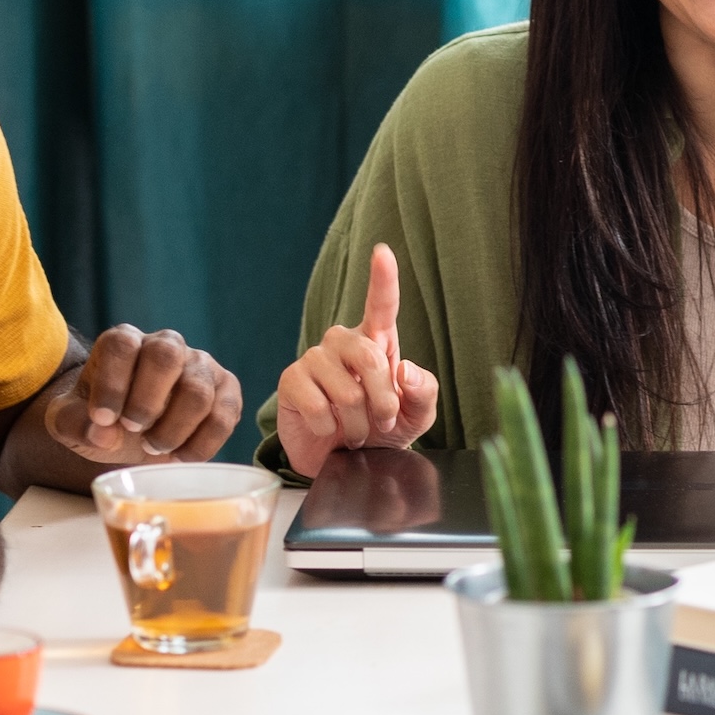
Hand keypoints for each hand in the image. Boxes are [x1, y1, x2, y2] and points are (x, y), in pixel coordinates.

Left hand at [42, 324, 240, 464]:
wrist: (131, 433)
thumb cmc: (101, 420)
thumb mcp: (72, 422)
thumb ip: (75, 424)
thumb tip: (103, 433)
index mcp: (124, 342)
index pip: (122, 345)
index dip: (112, 383)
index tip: (102, 419)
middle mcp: (166, 344)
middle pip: (166, 355)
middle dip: (148, 400)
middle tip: (133, 430)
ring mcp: (200, 365)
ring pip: (198, 390)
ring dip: (174, 428)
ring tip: (153, 448)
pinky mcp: (226, 391)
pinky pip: (225, 415)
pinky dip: (203, 443)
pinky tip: (180, 457)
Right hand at [276, 243, 438, 478]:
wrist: (346, 461)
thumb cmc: (382, 430)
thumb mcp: (416, 416)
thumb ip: (424, 392)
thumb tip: (406, 370)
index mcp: (377, 342)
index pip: (381, 305)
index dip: (383, 279)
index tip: (383, 253)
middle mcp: (343, 343)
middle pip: (368, 355)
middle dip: (384, 398)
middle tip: (383, 423)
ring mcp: (315, 360)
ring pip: (345, 388)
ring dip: (358, 420)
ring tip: (356, 431)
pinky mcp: (291, 381)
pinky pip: (316, 405)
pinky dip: (329, 427)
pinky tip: (328, 429)